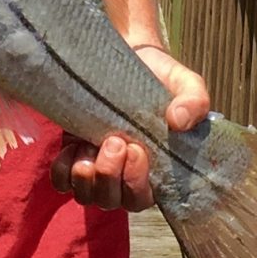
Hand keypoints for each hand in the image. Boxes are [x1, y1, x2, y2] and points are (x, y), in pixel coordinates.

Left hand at [50, 45, 208, 211]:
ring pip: (85, 193)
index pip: (141, 198)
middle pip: (111, 199)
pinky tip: (72, 147)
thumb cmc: (161, 77)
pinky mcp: (74, 150)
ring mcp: (96, 164)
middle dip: (110, 176)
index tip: (137, 149)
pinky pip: (62, 179)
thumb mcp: (186, 83)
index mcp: (154, 169)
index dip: (136, 183)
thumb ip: (195, 101)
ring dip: (85, 176)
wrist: (131, 58)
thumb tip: (179, 121)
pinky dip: (64, 170)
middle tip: (114, 141)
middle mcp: (123, 173)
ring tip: (89, 147)